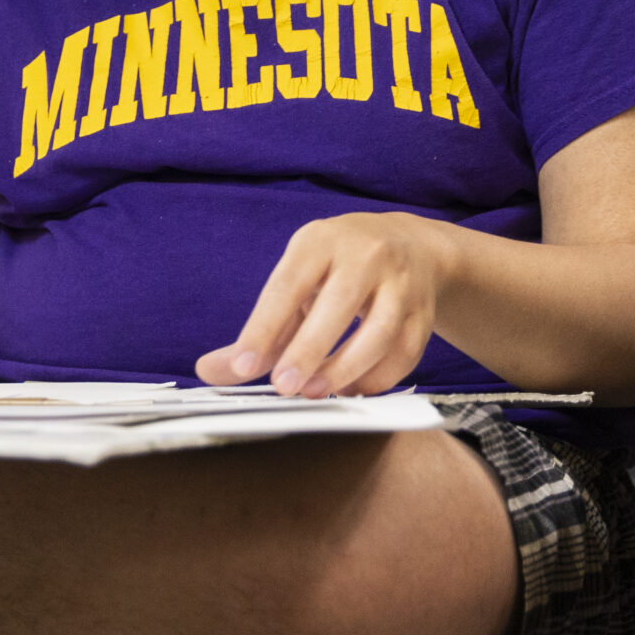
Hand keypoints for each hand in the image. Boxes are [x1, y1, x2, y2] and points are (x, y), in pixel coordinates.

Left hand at [195, 212, 445, 397]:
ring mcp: (401, 282)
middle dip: (308, 351)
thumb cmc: (336, 271)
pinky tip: (348, 391)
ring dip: (345, 369)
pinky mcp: (424, 313)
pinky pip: (404, 353)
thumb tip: (210, 371)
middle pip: (338, 304)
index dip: (264, 328)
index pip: (288, 285)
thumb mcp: (296, 283)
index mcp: (319, 241)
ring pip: (379, 332)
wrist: (409, 245)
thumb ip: (258, 331)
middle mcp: (365, 254)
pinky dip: (376, 379)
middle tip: (282, 388)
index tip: (242, 367)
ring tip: (314, 393)